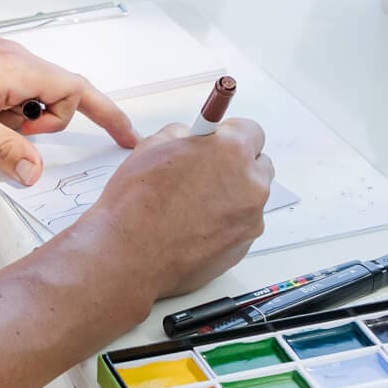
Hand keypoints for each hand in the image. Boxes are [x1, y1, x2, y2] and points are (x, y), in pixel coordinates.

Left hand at [0, 29, 136, 184]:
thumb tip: (34, 172)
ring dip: (16, 119)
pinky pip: (12, 89)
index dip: (107, 115)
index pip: (79, 91)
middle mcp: (17, 58)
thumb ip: (5, 151)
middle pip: (56, 97)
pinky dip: (3, 109)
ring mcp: (1, 58)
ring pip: (31, 96)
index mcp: (21, 70)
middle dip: (40, 126)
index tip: (125, 137)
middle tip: (5, 136)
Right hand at [79, 117, 272, 301]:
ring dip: (231, 196)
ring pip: (250, 198)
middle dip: (235, 165)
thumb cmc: (137, 206)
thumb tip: (191, 138)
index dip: (229, 135)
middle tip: (204, 172)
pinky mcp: (243, 247)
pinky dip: (225, 224)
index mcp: (232, 151)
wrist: (129, 257)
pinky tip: (193, 228)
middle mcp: (250, 185)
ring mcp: (250, 219)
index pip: (251, 131)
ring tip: (192, 206)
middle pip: (258, 165)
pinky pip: (241, 226)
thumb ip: (183, 135)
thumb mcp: (152, 147)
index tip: (217, 141)